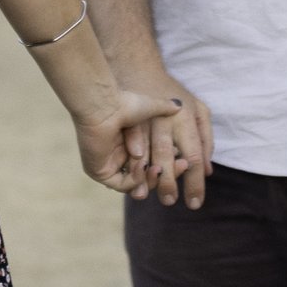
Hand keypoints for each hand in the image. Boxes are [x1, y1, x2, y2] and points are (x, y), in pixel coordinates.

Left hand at [71, 88, 186, 194]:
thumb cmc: (126, 103)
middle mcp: (120, 157)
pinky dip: (135, 179)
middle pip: (148, 177)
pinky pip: (122, 184)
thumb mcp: (153, 108)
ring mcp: (110, 166)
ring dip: (151, 178)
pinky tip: (142, 167)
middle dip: (166, 173)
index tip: (186, 159)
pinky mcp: (100, 172)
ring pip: (136, 184)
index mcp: (130, 144)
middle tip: (182, 165)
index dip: (172, 164)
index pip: (154, 163)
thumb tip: (179, 106)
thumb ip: (166, 110)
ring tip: (159, 167)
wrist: (105, 105)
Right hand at [123, 70, 213, 208]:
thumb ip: (206, 139)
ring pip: (145, 153)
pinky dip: (129, 162)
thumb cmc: (172, 91)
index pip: (195, 156)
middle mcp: (167, 120)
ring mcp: (145, 120)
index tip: (195, 203)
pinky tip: (131, 177)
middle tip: (170, 202)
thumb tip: (208, 171)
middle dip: (169, 183)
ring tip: (147, 194)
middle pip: (168, 157)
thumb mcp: (198, 109)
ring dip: (146, 177)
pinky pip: (127, 145)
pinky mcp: (126, 120)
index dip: (195, 183)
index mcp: (187, 119)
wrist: (138, 66)